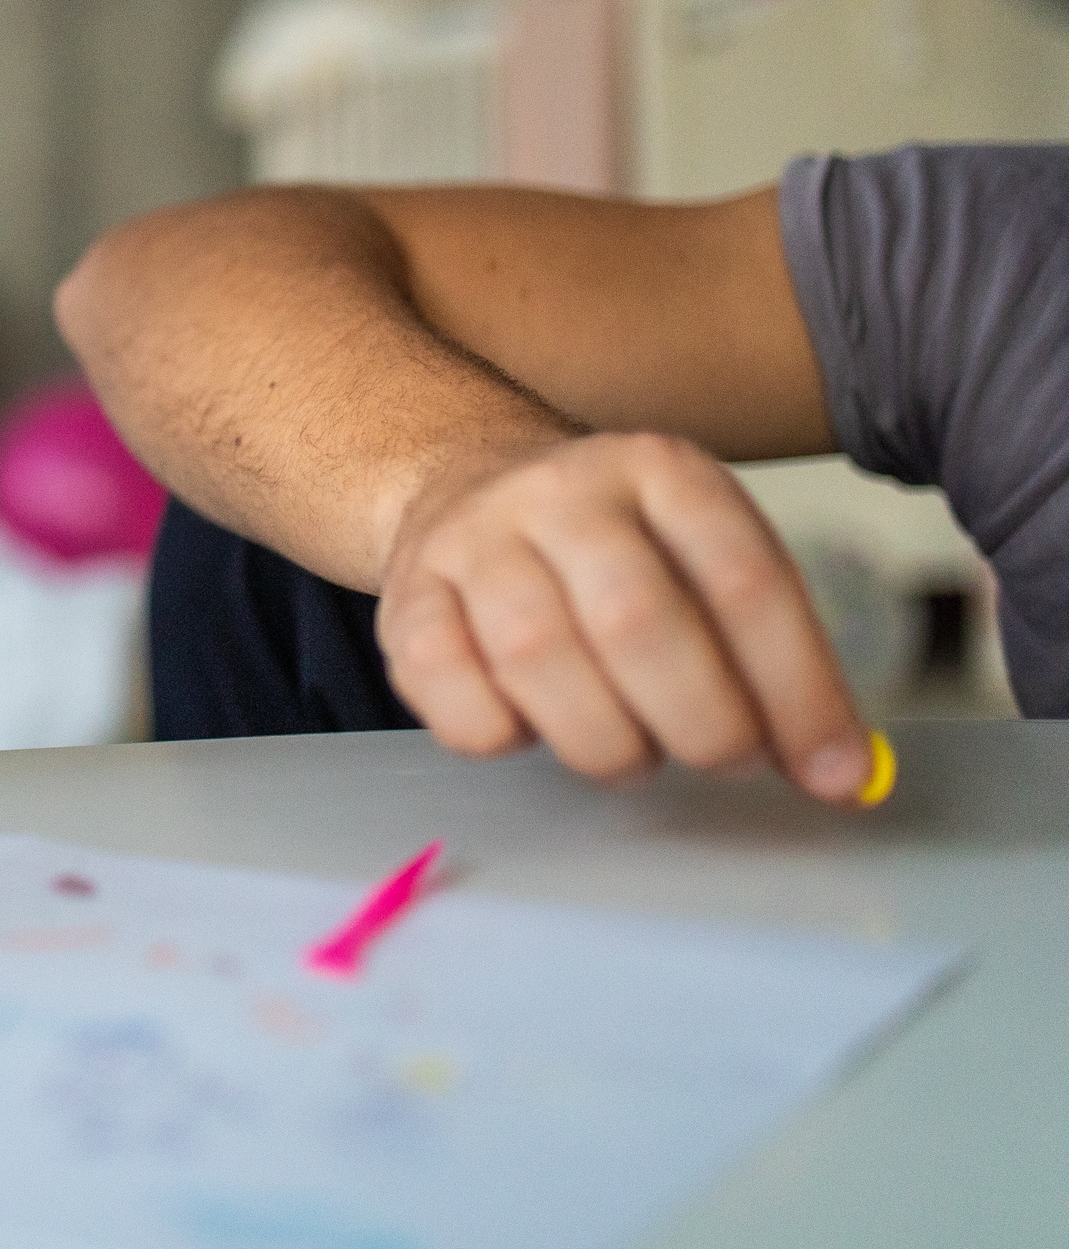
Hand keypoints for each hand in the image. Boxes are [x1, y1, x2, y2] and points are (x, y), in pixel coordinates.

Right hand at [375, 431, 874, 801]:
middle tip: (722, 760)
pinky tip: (533, 727)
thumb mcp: (703, 562)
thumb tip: (842, 777)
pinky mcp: (405, 599)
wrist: (470, 488)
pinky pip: (450, 693)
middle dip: (701, 722)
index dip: (799, 691)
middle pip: (637, 619)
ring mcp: (472, 540)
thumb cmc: (616, 555)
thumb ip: (773, 658)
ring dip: (605, 741)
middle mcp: (560, 491)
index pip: (744, 581)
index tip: (835, 773)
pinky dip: (502, 736)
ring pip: (538, 658)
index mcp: (660, 471)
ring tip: (630, 749)